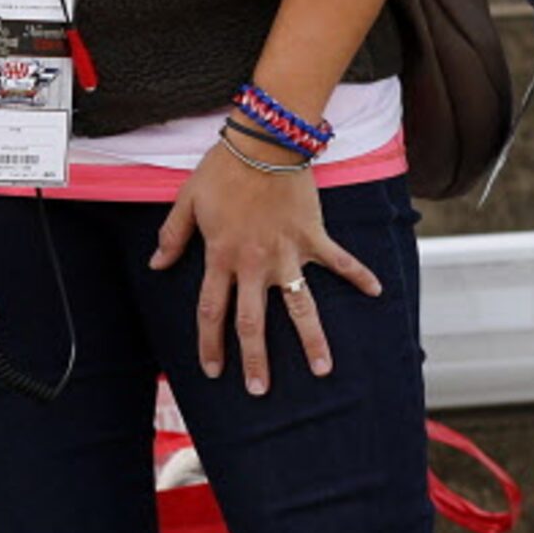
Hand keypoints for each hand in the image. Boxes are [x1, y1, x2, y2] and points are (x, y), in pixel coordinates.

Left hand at [150, 133, 379, 393]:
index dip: (210, 343)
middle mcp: (254, 263)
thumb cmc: (222, 169)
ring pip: (300, 305)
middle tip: (259, 390)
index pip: (212, 311)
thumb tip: (156, 266)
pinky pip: (339, 261)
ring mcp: (287, 253)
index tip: (214, 370)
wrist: (263, 142)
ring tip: (323, 369)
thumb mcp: (187, 200)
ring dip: (312, 339)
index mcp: (221, 257)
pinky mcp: (313, 237)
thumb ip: (172, 236)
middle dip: (256, 359)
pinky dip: (359, 275)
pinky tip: (377, 293)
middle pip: (253, 322)